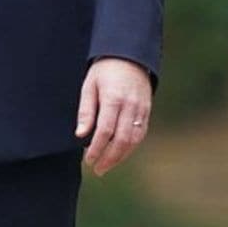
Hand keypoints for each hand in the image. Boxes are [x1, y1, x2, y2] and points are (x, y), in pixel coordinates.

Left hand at [75, 57, 152, 176]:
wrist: (130, 57)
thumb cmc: (104, 71)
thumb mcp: (89, 86)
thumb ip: (86, 111)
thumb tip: (80, 135)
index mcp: (113, 99)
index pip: (105, 130)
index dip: (97, 148)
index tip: (88, 159)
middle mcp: (130, 106)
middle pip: (122, 139)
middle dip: (109, 158)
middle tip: (97, 169)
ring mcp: (141, 110)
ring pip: (134, 140)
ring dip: (120, 157)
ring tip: (106, 166)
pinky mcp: (147, 112)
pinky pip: (140, 134)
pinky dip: (130, 147)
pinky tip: (119, 154)